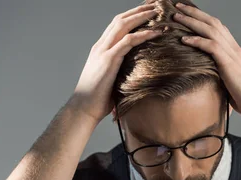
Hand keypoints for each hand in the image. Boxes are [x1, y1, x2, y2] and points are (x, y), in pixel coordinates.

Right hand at [69, 4, 161, 123]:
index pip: (116, 25)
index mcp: (100, 49)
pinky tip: (156, 32)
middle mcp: (101, 46)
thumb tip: (136, 75)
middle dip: (138, 10)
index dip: (131, 16)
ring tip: (158, 12)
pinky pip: (128, 41)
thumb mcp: (110, 80)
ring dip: (142, 16)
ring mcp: (103, 51)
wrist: (83, 108)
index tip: (146, 11)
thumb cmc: (98, 99)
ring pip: (123, 25)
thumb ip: (120, 71)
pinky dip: (143, 34)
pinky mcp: (108, 60)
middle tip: (154, 4)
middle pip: (120, 19)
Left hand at [172, 2, 240, 119]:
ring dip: (192, 22)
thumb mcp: (230, 82)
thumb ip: (219, 74)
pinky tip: (184, 39)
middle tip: (178, 6)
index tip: (188, 13)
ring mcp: (233, 55)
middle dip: (194, 13)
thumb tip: (205, 77)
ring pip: (211, 30)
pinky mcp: (230, 64)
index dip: (203, 19)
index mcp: (235, 51)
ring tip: (176, 16)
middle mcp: (234, 48)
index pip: (218, 28)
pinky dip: (197, 40)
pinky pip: (211, 46)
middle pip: (213, 23)